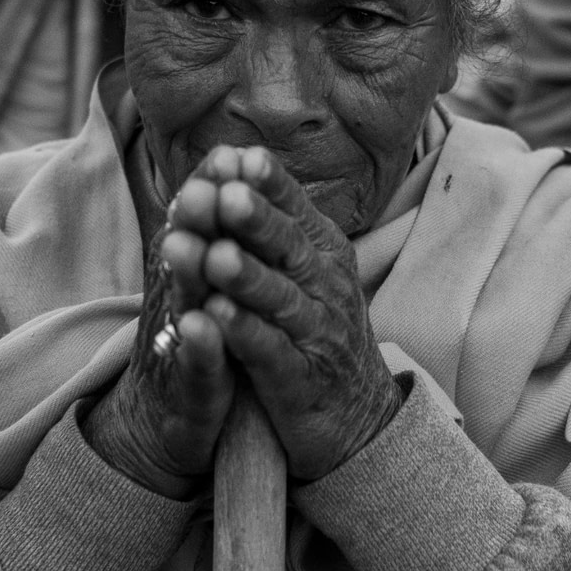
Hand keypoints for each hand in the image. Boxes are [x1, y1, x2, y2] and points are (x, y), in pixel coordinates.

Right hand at [81, 153, 238, 498]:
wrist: (167, 420)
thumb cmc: (200, 335)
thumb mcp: (207, 277)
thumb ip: (216, 223)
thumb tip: (232, 154)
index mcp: (188, 268)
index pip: (201, 221)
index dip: (214, 189)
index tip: (232, 154)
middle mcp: (177, 297)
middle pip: (186, 250)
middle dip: (197, 220)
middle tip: (207, 187)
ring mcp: (179, 343)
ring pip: (183, 301)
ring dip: (186, 275)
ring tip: (190, 248)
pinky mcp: (188, 388)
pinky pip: (193, 364)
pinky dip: (198, 346)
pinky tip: (203, 328)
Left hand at [195, 146, 400, 481]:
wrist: (356, 415)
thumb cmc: (316, 329)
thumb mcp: (305, 269)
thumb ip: (272, 224)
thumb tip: (234, 158)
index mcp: (323, 251)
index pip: (294, 208)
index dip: (268, 184)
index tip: (237, 155)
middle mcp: (326, 285)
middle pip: (288, 247)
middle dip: (256, 220)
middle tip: (225, 194)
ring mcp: (317, 332)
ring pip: (278, 297)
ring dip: (244, 276)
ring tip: (214, 256)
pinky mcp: (300, 378)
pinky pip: (270, 351)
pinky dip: (243, 333)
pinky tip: (214, 316)